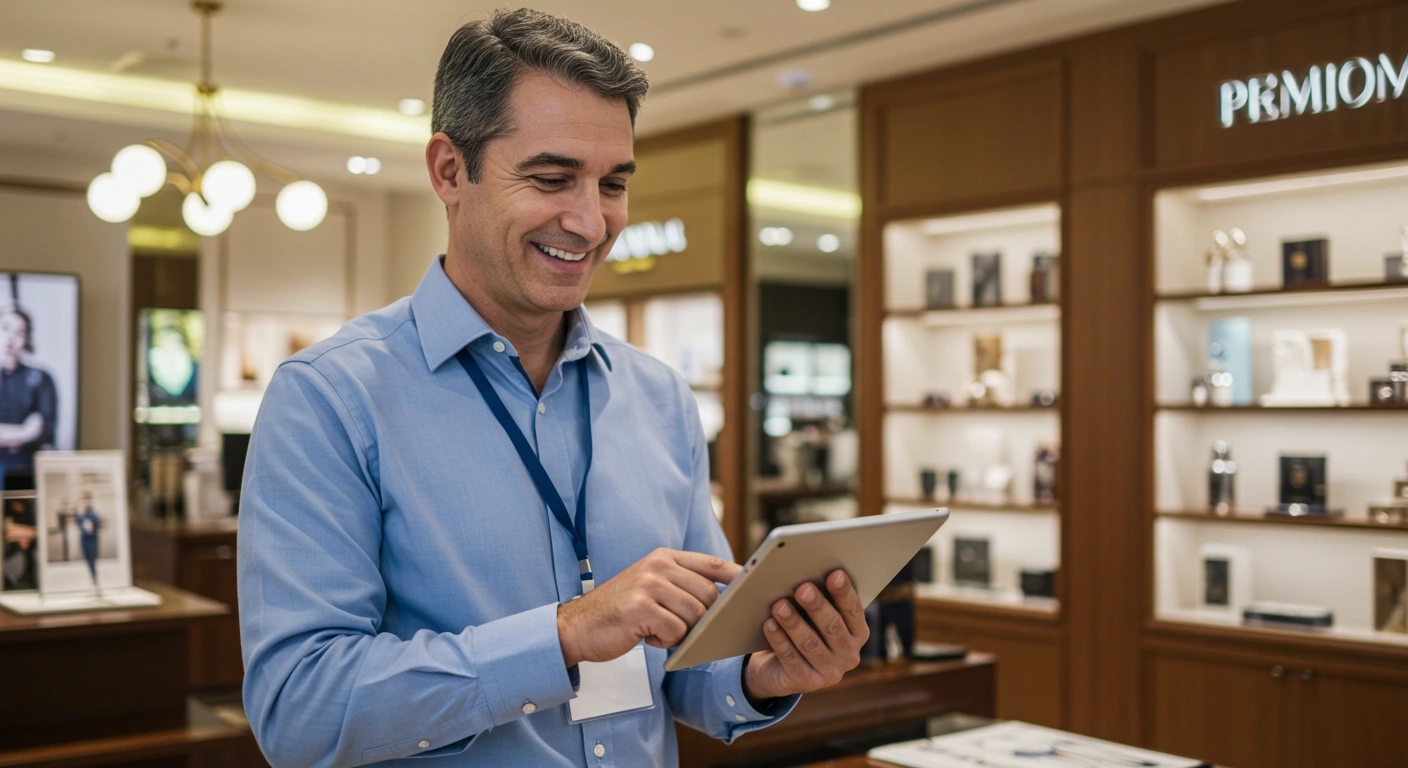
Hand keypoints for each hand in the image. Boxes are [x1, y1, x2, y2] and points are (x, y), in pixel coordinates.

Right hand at [557, 548, 740, 666]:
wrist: (577, 626)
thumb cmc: (619, 611)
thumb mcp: (650, 586)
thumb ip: (681, 584)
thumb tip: (722, 597)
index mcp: (663, 557)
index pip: (711, 563)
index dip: (736, 576)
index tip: (753, 588)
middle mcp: (657, 566)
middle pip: (709, 594)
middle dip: (704, 618)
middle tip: (682, 628)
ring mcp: (649, 585)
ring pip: (695, 615)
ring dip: (683, 632)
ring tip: (659, 631)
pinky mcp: (641, 608)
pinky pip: (676, 631)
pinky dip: (666, 641)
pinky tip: (647, 636)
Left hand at [743, 570, 867, 700]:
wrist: (779, 667)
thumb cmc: (801, 627)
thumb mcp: (811, 613)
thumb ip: (815, 594)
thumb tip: (797, 569)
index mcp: (858, 632)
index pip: (853, 610)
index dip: (844, 592)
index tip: (834, 573)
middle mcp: (849, 655)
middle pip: (833, 627)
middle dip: (817, 606)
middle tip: (802, 588)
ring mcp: (830, 672)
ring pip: (811, 644)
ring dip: (794, 623)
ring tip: (779, 605)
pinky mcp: (807, 683)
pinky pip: (791, 659)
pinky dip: (780, 640)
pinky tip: (769, 624)